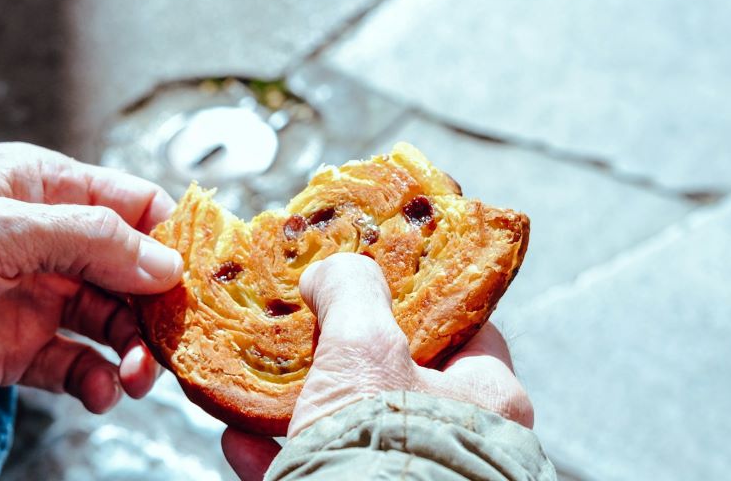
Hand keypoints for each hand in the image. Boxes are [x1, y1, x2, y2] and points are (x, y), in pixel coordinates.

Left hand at [0, 142, 182, 413]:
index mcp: (45, 188)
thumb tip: (165, 263)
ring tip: (135, 375)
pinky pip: (75, 365)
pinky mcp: (16, 349)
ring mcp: (35, 296)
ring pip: (111, 321)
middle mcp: (48, 240)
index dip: (173, 238)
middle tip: (172, 341)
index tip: (205, 275)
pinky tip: (100, 390)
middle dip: (157, 307)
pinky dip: (96, 381)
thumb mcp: (3, 228)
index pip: (132, 205)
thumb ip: (90, 240)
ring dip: (133, 349)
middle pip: (132, 271)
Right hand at [221, 253, 532, 480]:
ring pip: (356, 431)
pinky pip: (324, 475)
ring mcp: (417, 479)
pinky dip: (281, 457)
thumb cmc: (382, 445)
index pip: (467, 331)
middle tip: (307, 333)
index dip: (419, 300)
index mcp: (490, 400)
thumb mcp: (363, 349)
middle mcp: (465, 445)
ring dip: (303, 408)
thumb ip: (352, 293)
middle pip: (402, 380)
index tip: (375, 284)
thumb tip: (334, 270)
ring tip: (260, 386)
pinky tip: (240, 441)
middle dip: (346, 358)